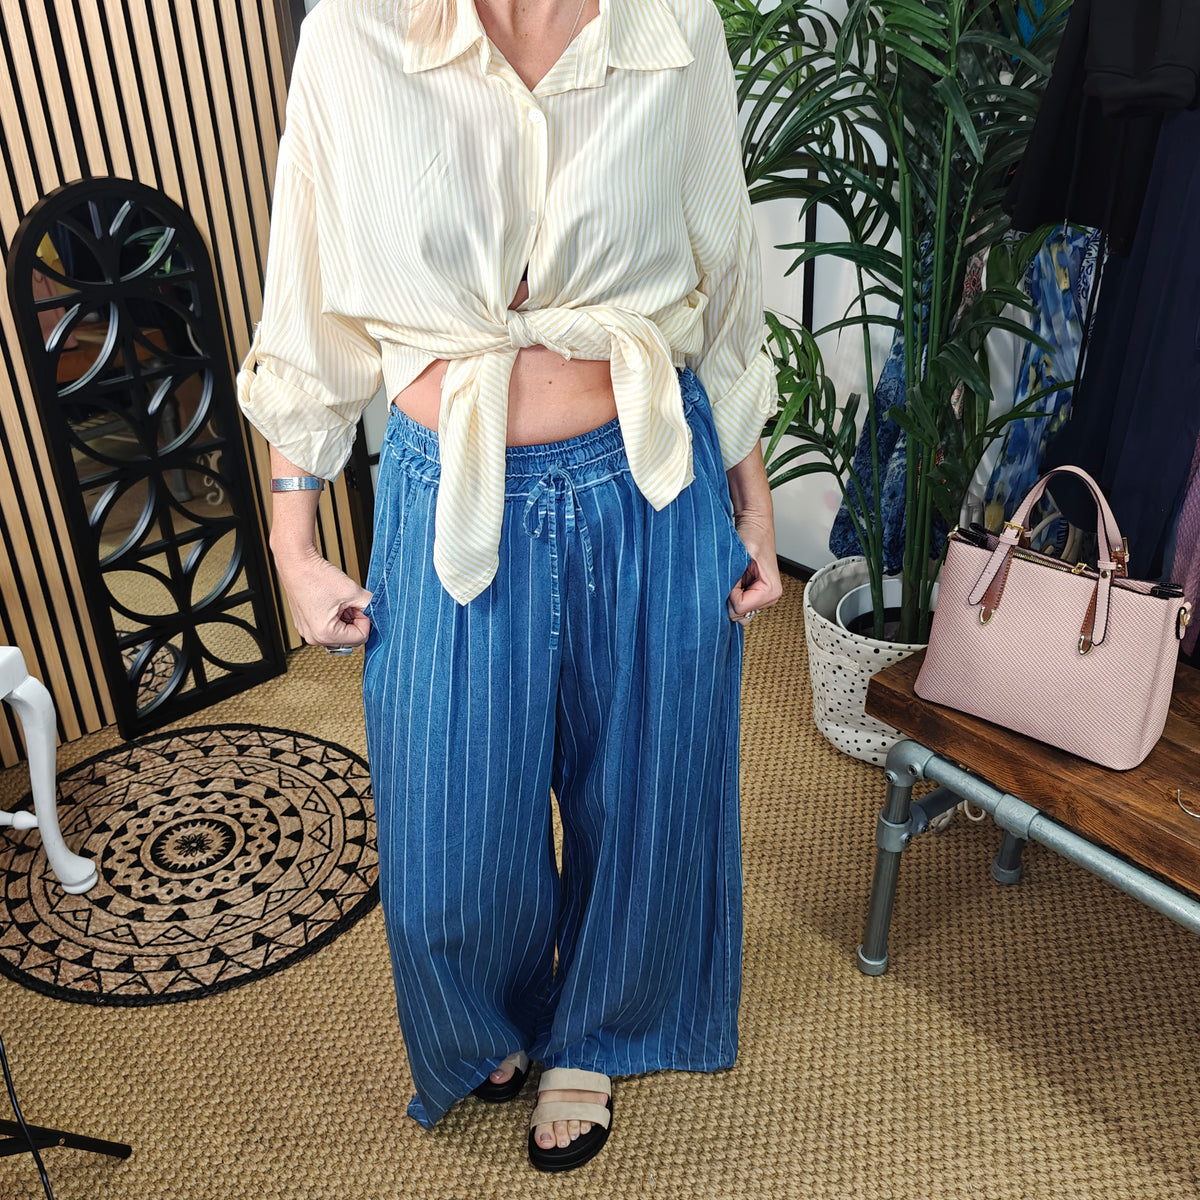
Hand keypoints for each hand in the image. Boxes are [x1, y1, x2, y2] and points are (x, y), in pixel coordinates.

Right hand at [272, 544, 372, 648]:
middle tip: (350, 602)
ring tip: (339, 601)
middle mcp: (314, 638)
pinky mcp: (306, 625)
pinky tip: (331, 602)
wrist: (296, 563)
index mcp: (324, 634)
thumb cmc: (316, 576)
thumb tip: (380, 614)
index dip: (365, 619)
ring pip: (341, 632)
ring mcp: (308, 632)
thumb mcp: (353, 591)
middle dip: (355, 620)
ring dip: (346, 618)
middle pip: (350, 638)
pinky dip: (335, 616)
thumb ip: (371, 605)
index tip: (360, 605)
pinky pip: (329, 627)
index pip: (361, 637)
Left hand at [727, 509, 782, 623]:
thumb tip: (719, 602)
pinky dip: (730, 592)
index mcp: (772, 591)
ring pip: (736, 611)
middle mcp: (769, 597)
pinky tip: (735, 577)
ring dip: (730, 593)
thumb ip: (731, 584)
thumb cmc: (752, 534)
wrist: (754, 522)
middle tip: (734, 575)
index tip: (735, 574)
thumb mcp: (739, 559)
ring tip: (735, 574)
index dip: (730, 593)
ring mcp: (761, 597)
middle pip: (739, 614)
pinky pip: (736, 604)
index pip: (740, 608)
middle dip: (730, 596)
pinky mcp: (753, 593)